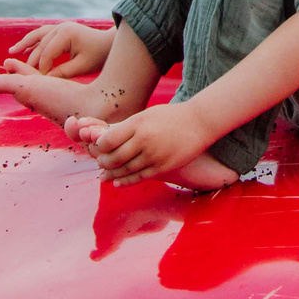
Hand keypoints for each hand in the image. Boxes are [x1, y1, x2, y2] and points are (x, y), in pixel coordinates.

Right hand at [3, 22, 111, 80]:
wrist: (109, 43)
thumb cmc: (98, 55)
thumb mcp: (81, 66)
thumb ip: (62, 72)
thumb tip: (45, 81)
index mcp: (66, 34)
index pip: (47, 53)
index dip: (41, 69)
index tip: (37, 82)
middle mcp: (60, 28)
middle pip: (40, 45)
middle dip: (30, 60)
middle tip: (18, 74)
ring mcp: (59, 27)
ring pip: (37, 35)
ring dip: (25, 44)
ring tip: (12, 52)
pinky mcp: (60, 30)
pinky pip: (42, 35)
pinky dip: (32, 42)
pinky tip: (24, 50)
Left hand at [86, 104, 217, 186]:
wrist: (199, 122)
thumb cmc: (170, 117)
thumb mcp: (146, 115)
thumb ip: (127, 127)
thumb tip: (105, 139)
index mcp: (138, 124)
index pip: (108, 140)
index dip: (100, 147)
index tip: (99, 148)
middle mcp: (144, 140)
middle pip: (114, 158)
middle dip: (104, 163)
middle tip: (100, 163)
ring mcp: (154, 155)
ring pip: (125, 170)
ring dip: (113, 175)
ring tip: (105, 175)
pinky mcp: (163, 167)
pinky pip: (139, 178)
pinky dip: (126, 182)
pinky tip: (118, 183)